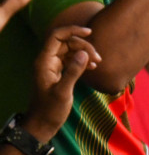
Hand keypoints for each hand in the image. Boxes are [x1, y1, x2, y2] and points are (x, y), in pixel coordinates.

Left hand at [24, 25, 98, 140]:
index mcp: (44, 61)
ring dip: (84, 53)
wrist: (42, 123)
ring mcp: (52, 66)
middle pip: (66, 42)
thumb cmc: (50, 110)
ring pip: (69, 50)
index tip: (90, 32)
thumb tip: (85, 54)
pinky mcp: (58, 73)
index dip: (73, 31)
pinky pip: (70, 60)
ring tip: (98, 63)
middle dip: (83, 46)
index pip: (57, 36)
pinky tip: (93, 67)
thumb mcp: (63, 91)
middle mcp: (47, 60)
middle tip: (98, 58)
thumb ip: (73, 71)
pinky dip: (82, 61)